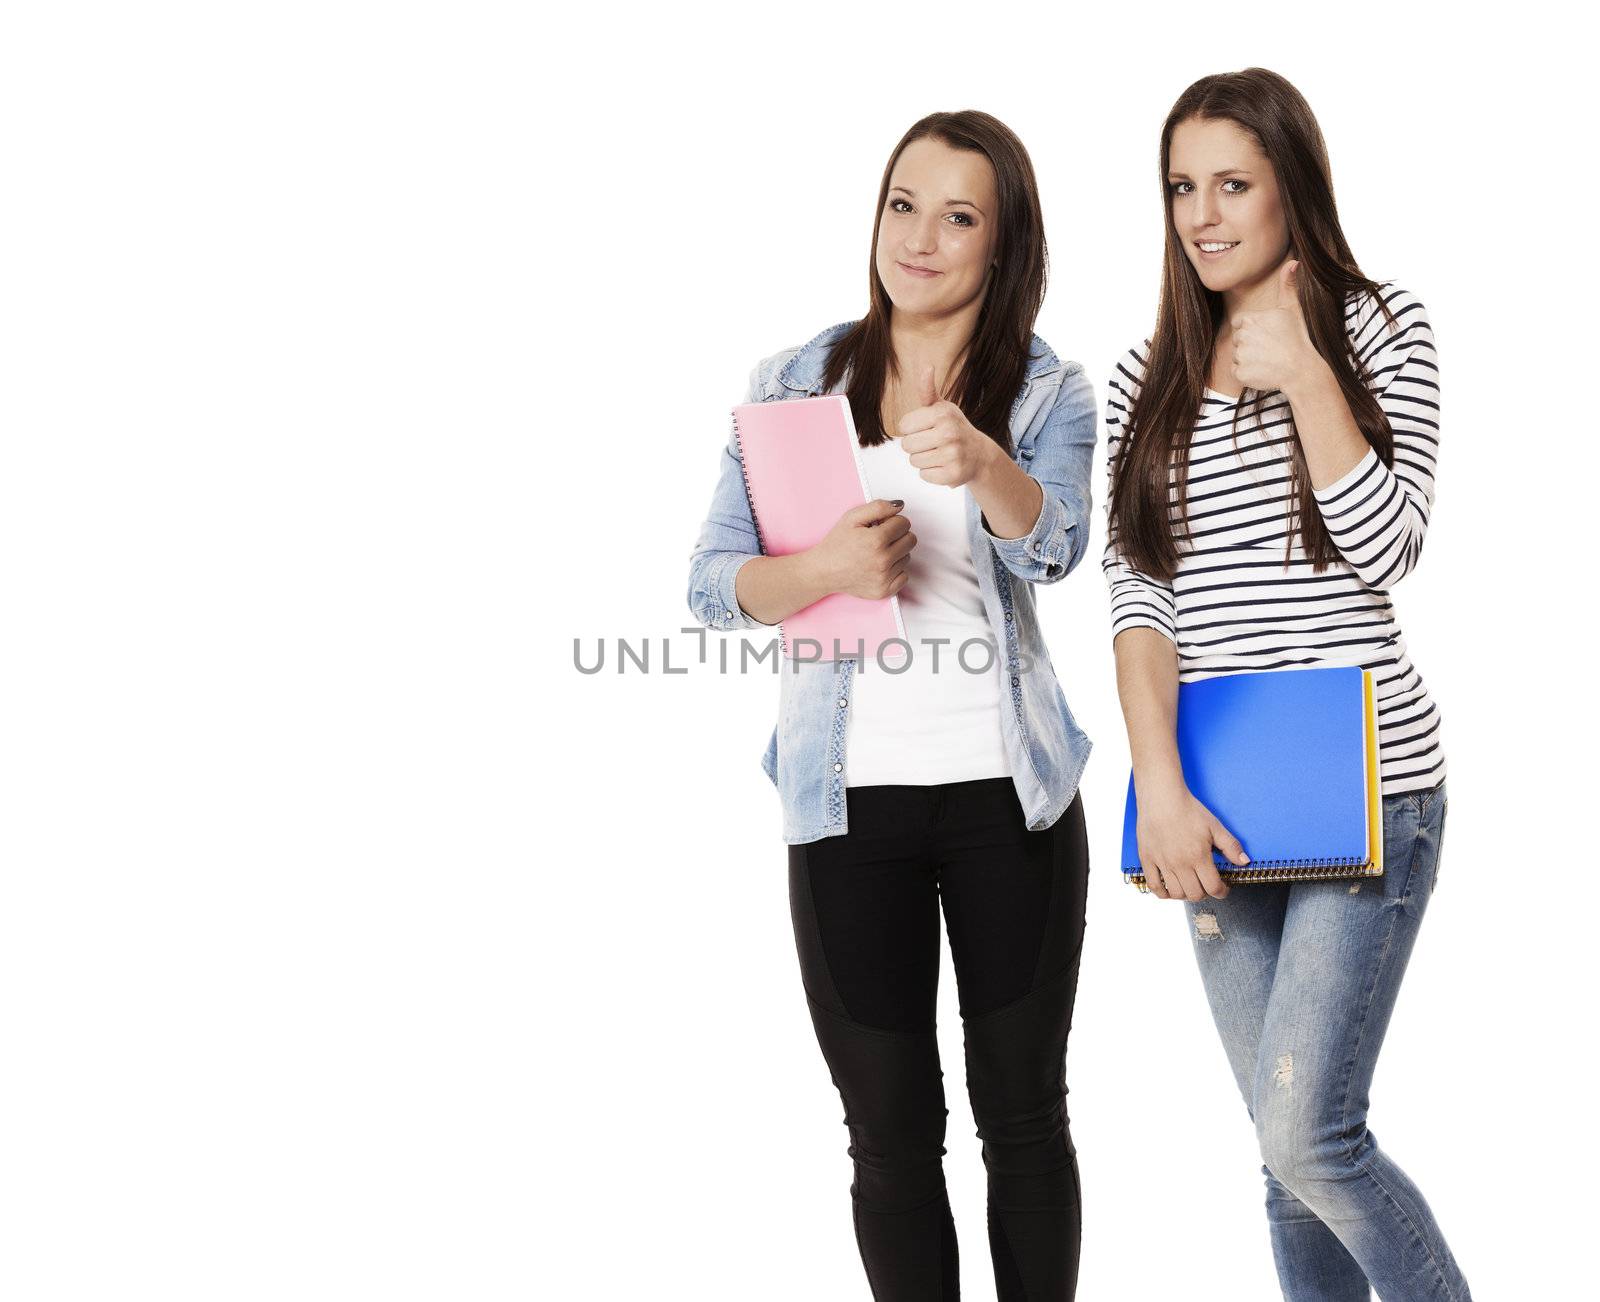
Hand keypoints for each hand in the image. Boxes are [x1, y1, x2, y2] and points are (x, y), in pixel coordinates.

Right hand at [809, 498, 916, 599]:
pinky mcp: (884, 591)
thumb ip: (878, 507)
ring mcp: (884, 578)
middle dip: (898, 536)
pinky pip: (904, 576)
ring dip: (896, 553)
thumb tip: (900, 505)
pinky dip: (895, 570)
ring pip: (907, 557)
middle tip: (880, 538)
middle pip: (911, 540)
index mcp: (876, 540)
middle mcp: (882, 561)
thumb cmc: (836, 544)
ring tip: (876, 553)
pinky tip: (880, 567)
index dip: (892, 521)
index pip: (904, 523)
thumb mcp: (852, 517)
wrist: (823, 571)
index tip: (882, 525)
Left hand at [894, 366, 1000, 488]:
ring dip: (923, 460)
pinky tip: (943, 465)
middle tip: (932, 443)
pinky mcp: (952, 475)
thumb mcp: (941, 407)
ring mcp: (952, 455)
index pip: (904, 426)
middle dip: (916, 446)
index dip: (911, 429)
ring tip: (938, 453)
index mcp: (942, 413)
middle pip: (907, 445)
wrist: (979, 454)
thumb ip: (927, 389)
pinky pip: (924, 475)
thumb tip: (927, 366)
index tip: (926, 428)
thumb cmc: (954, 428)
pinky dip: (931, 473)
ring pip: (914, 461)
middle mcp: (949, 433)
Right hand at [1135, 782, 1249, 900]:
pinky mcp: (1147, 859)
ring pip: (1176, 893)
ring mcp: (1162, 863)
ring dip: (1186, 895)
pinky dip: (1163, 893)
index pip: (1213, 887)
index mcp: (1198, 856)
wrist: (1161, 797)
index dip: (1222, 892)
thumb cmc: (1188, 809)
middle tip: (1206, 885)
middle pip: (1195, 894)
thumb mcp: (1215, 826)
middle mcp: (1180, 863)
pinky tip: (1169, 890)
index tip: (1223, 888)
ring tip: (1189, 886)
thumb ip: (1230, 846)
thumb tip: (1244, 862)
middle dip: (1205, 893)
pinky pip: (1154, 886)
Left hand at [1229, 260, 1323, 395]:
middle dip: (1251, 344)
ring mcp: (1240, 356)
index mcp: (1250, 319)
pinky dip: (1248, 374)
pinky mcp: (1240, 374)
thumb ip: (1288, 286)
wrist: (1302, 369)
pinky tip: (1264, 370)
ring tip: (1269, 359)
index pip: (1240, 324)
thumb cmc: (1298, 338)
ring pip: (1237, 356)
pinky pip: (1237, 372)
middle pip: (1238, 340)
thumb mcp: (1293, 309)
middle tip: (1271, 348)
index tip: (1268, 336)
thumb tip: (1293, 262)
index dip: (1253, 330)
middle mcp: (1242, 336)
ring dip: (1249, 359)